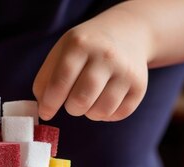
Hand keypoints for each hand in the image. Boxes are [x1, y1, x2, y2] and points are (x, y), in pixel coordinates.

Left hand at [33, 7, 150, 121]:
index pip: (61, 81)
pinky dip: (107, 115)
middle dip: (72, 108)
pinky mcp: (139, 86)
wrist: (127, 33)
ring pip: (101, 111)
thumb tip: (43, 110)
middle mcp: (106, 55)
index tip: (46, 112)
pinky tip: (104, 100)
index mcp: (80, 44)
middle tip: (72, 102)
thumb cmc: (86, 48)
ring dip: (90, 113)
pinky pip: (118, 115)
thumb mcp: (62, 52)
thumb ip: (46, 80)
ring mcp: (125, 71)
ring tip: (90, 100)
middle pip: (81, 100)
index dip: (50, 103)